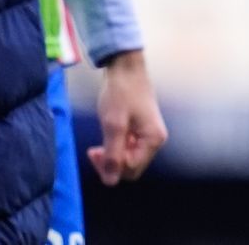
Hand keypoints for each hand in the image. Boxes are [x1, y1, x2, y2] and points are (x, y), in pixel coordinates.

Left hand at [87, 49, 167, 185]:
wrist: (125, 66)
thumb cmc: (121, 92)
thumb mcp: (113, 125)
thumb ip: (113, 155)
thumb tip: (111, 182)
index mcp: (153, 140)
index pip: (130, 170)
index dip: (110, 166)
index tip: (93, 151)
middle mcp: (155, 140)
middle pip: (132, 166)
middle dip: (112, 162)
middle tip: (94, 150)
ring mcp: (150, 134)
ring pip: (129, 157)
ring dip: (113, 153)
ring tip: (99, 141)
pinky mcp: (142, 128)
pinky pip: (130, 146)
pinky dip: (117, 145)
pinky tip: (107, 134)